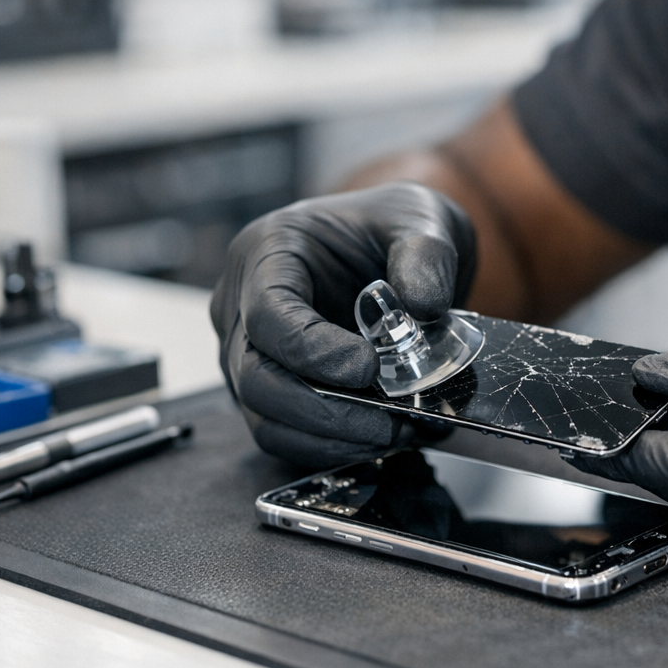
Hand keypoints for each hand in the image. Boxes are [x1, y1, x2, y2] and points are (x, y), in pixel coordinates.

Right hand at [210, 182, 475, 467]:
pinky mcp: (267, 390)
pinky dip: (332, 447)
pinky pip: (286, 434)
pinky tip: (381, 437)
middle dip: (324, 412)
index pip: (267, 314)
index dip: (313, 351)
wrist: (390, 248)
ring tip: (394, 432)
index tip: (369, 367)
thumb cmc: (389, 228)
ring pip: (266, 419)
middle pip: (255, 379)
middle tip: (389, 420)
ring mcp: (247, 353)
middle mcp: (241, 305)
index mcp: (266, 251)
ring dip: (331, 439)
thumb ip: (425, 256)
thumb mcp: (420, 220)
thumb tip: (423, 305)